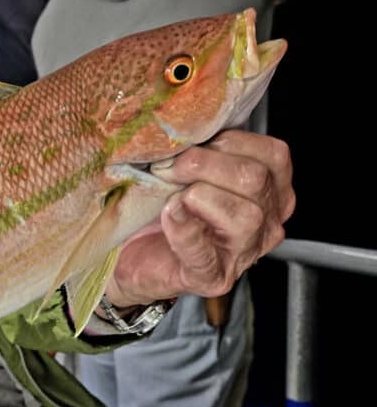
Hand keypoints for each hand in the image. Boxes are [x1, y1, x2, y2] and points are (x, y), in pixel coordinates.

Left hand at [107, 130, 293, 307]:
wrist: (132, 254)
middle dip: (205, 164)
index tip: (192, 143)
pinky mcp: (212, 277)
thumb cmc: (163, 208)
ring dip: (198, 195)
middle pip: (255, 180)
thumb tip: (188, 128)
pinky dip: (183, 228)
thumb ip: (202, 150)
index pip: (274, 155)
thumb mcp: (189, 170)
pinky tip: (168, 214)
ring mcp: (243, 253)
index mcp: (270, 190)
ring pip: (245, 215)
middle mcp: (267, 222)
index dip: (231, 141)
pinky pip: (203, 251)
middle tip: (167, 166)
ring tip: (168, 194)